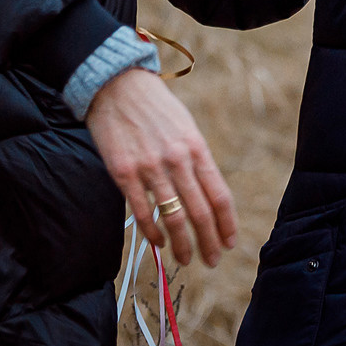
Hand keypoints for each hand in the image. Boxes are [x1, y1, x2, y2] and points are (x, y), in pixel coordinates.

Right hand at [84, 68, 237, 268]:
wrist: (116, 84)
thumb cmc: (154, 106)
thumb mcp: (185, 127)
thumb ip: (196, 159)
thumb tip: (207, 194)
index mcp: (196, 148)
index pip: (219, 195)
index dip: (227, 225)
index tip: (229, 243)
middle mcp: (177, 160)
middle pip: (200, 213)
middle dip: (209, 243)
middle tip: (211, 260)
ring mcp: (150, 168)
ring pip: (173, 218)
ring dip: (182, 245)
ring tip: (186, 259)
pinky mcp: (124, 173)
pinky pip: (142, 212)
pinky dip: (152, 233)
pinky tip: (158, 242)